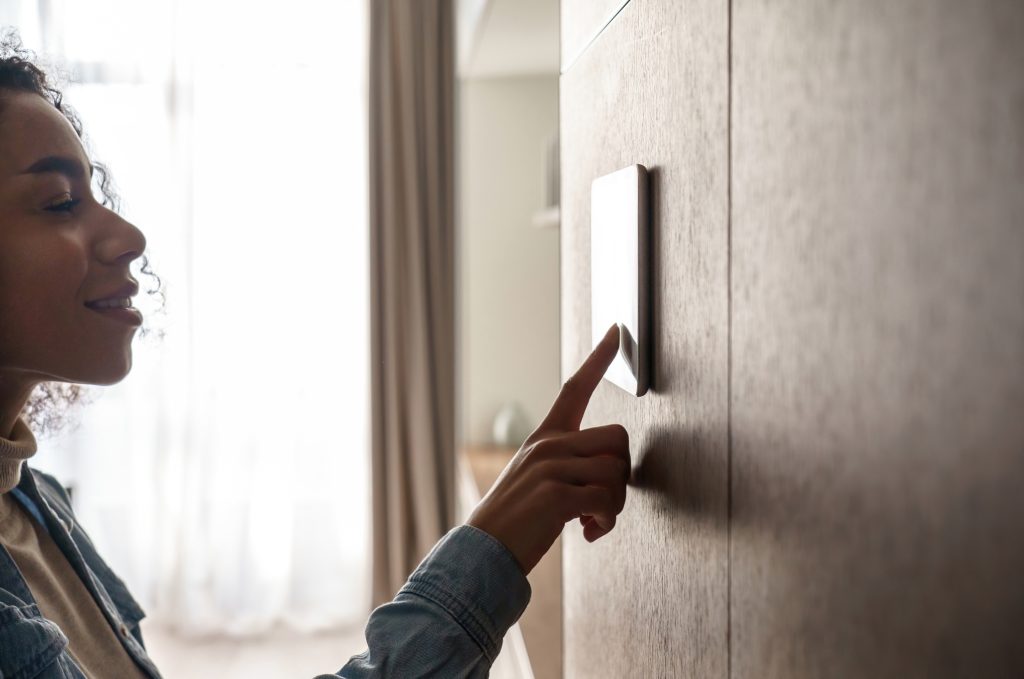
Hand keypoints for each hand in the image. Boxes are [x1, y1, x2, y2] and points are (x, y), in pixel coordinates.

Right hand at [467, 324, 629, 574]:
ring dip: (615, 505)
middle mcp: (548, 444)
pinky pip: (607, 500)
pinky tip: (587, 533)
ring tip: (591, 522)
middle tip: (603, 502)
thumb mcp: (538, 478)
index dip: (599, 359)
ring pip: (616, 471)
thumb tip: (612, 473)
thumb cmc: (517, 519)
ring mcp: (551, 467)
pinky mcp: (556, 495)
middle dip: (622, 474)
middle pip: (617, 438)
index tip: (617, 330)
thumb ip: (570, 464)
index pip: (575, 388)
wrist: (483, 550)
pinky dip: (605, 523)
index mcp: (545, 437)